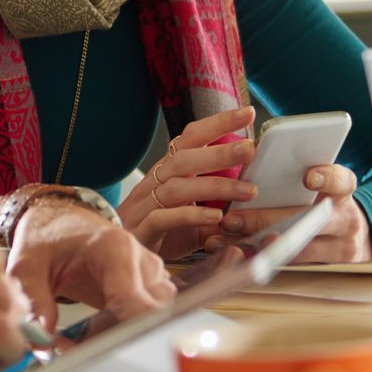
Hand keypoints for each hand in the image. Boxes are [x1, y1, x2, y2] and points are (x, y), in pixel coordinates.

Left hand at [7, 196, 174, 337]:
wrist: (59, 221)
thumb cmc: (47, 237)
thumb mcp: (27, 266)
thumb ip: (35, 301)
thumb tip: (43, 341)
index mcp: (115, 249)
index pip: (135, 299)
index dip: (122, 329)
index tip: (99, 347)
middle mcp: (140, 261)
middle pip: (146, 317)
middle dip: (111, 339)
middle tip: (70, 347)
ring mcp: (150, 275)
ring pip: (147, 322)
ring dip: (113, 337)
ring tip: (75, 337)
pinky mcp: (149, 288)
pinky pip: (143, 319)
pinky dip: (117, 331)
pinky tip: (90, 329)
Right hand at [117, 106, 260, 258]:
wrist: (119, 257)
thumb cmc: (159, 233)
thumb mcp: (193, 216)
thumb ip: (218, 206)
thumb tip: (252, 197)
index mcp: (167, 172)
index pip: (190, 139)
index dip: (216, 124)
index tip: (247, 113)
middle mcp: (154, 183)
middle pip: (183, 158)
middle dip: (218, 152)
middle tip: (250, 148)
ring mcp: (144, 206)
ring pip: (177, 187)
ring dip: (215, 186)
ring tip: (249, 191)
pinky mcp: (141, 231)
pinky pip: (163, 218)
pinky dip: (191, 215)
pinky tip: (215, 216)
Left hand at [198, 163, 371, 263]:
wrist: (348, 236)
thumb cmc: (319, 199)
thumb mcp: (316, 184)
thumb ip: (292, 173)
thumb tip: (250, 156)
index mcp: (342, 192)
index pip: (341, 181)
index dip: (327, 178)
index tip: (308, 178)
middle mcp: (345, 221)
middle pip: (308, 222)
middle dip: (266, 220)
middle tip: (231, 219)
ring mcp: (339, 249)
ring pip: (295, 252)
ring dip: (254, 245)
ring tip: (221, 240)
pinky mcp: (324, 269)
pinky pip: (286, 268)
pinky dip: (256, 259)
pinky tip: (230, 254)